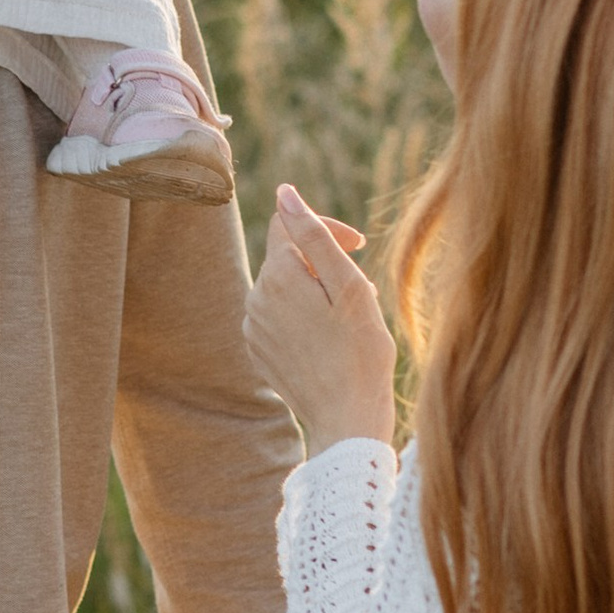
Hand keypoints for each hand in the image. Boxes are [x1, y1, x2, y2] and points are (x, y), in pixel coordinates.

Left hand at [247, 184, 398, 451]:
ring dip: (316, 291)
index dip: (327, 226)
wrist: (346, 420)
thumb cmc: (359, 352)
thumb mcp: (348, 285)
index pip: (290, 223)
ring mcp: (253, 328)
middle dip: (325, 264)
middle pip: (288, 257)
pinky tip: (330, 342)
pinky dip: (305, 317)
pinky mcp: (259, 351)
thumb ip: (314, 234)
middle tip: (360, 293)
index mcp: (276, 276)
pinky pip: (280, 317)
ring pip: (285, 288)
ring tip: (347, 321)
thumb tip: (285, 192)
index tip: (359, 246)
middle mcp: (254, 298)